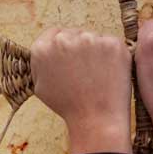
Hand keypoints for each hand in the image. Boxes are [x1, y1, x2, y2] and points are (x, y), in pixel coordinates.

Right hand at [31, 28, 132, 153]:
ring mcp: (89, 39)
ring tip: (97, 76)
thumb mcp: (40, 86)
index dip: (63, 45)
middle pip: (74, 34)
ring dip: (96, 51)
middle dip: (80, 48)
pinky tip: (109, 73)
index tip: (71, 56)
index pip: (53, 33)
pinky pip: (110, 44)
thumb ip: (40, 63)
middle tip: (86, 71)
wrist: (96, 119)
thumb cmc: (68, 106)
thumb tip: (47, 49)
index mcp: (42, 48)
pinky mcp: (112, 43)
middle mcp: (64, 39)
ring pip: (93, 38)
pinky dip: (111, 56)